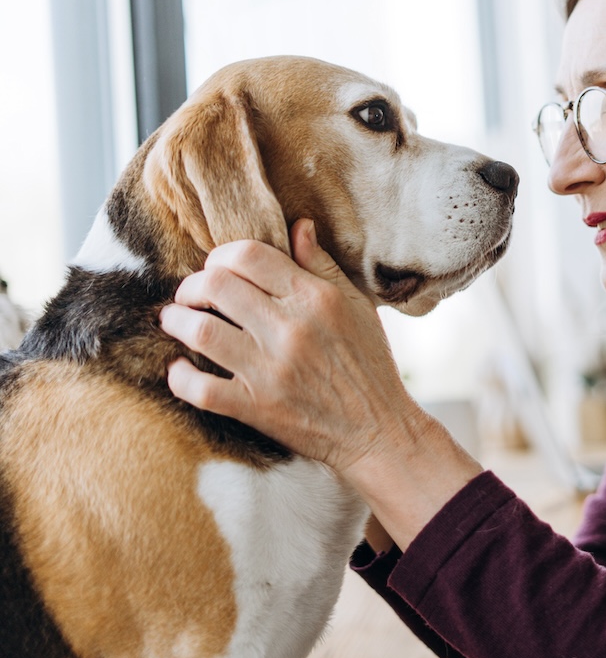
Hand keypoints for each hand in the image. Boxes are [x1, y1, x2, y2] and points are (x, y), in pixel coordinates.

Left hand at [160, 219, 399, 472]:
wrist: (378, 431)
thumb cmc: (370, 365)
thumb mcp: (357, 306)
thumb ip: (322, 265)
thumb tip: (299, 225)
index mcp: (316, 299)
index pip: (250, 255)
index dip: (221, 255)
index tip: (217, 267)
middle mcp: (291, 330)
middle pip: (216, 286)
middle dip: (192, 285)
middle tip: (191, 295)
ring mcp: (271, 371)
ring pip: (201, 332)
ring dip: (177, 321)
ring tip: (175, 321)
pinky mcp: (257, 408)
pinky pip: (200, 389)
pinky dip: (180, 376)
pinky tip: (179, 368)